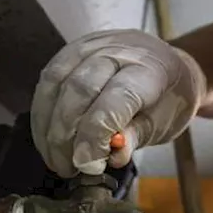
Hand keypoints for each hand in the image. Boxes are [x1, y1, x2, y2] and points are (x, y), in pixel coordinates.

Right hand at [31, 29, 205, 175]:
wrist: (170, 66)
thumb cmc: (169, 99)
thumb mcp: (162, 123)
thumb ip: (136, 136)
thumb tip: (112, 156)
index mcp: (150, 68)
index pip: (115, 99)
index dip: (95, 134)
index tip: (86, 165)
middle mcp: (118, 49)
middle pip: (79, 89)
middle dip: (67, 135)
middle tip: (68, 167)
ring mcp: (92, 44)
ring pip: (56, 82)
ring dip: (49, 126)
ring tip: (55, 159)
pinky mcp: (72, 49)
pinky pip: (48, 79)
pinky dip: (43, 113)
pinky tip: (46, 138)